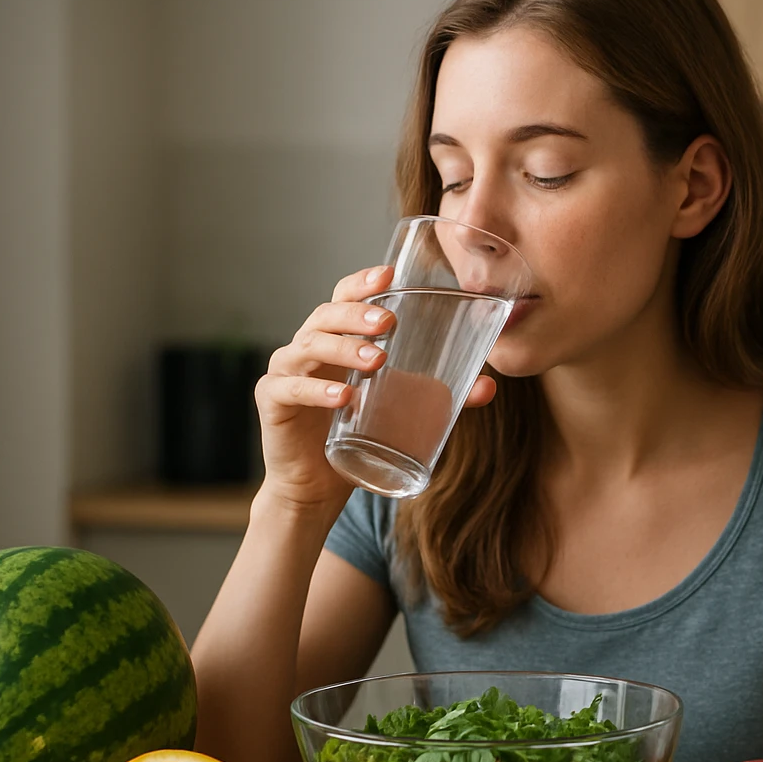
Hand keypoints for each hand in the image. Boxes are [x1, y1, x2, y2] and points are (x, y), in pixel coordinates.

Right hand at [254, 266, 497, 511]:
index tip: (389, 275)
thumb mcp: (402, 412)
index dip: (362, 283)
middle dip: (358, 315)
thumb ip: (442, 398)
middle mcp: (307, 347)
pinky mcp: (273, 402)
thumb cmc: (356, 436)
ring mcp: (285, 371)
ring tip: (377, 361)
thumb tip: (489, 386)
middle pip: (326, 315)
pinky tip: (343, 397)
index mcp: (336, 339)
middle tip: (389, 324)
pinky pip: (291, 388)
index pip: (343, 298)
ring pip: (309, 346)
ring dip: (344, 349)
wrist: (317, 486)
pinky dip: (317, 390)